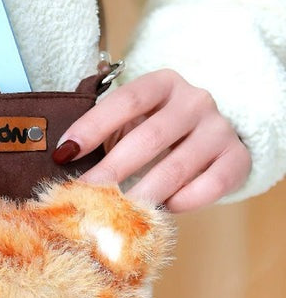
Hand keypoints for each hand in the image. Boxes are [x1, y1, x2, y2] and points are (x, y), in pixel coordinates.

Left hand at [53, 69, 251, 211]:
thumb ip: (104, 136)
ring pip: (175, 168)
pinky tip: (161, 210)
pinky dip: (181, 202)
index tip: (63, 153)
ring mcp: (218, 130)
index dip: (92, 127)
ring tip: (114, 214)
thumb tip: (62, 164)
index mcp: (162, 84)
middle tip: (84, 195)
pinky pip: (209, 186)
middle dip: (111, 170)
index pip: (126, 100)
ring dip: (140, 194)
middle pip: (148, 138)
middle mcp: (194, 101)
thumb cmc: (156, 132)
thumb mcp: (130, 123)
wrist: (209, 138)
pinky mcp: (236, 159)